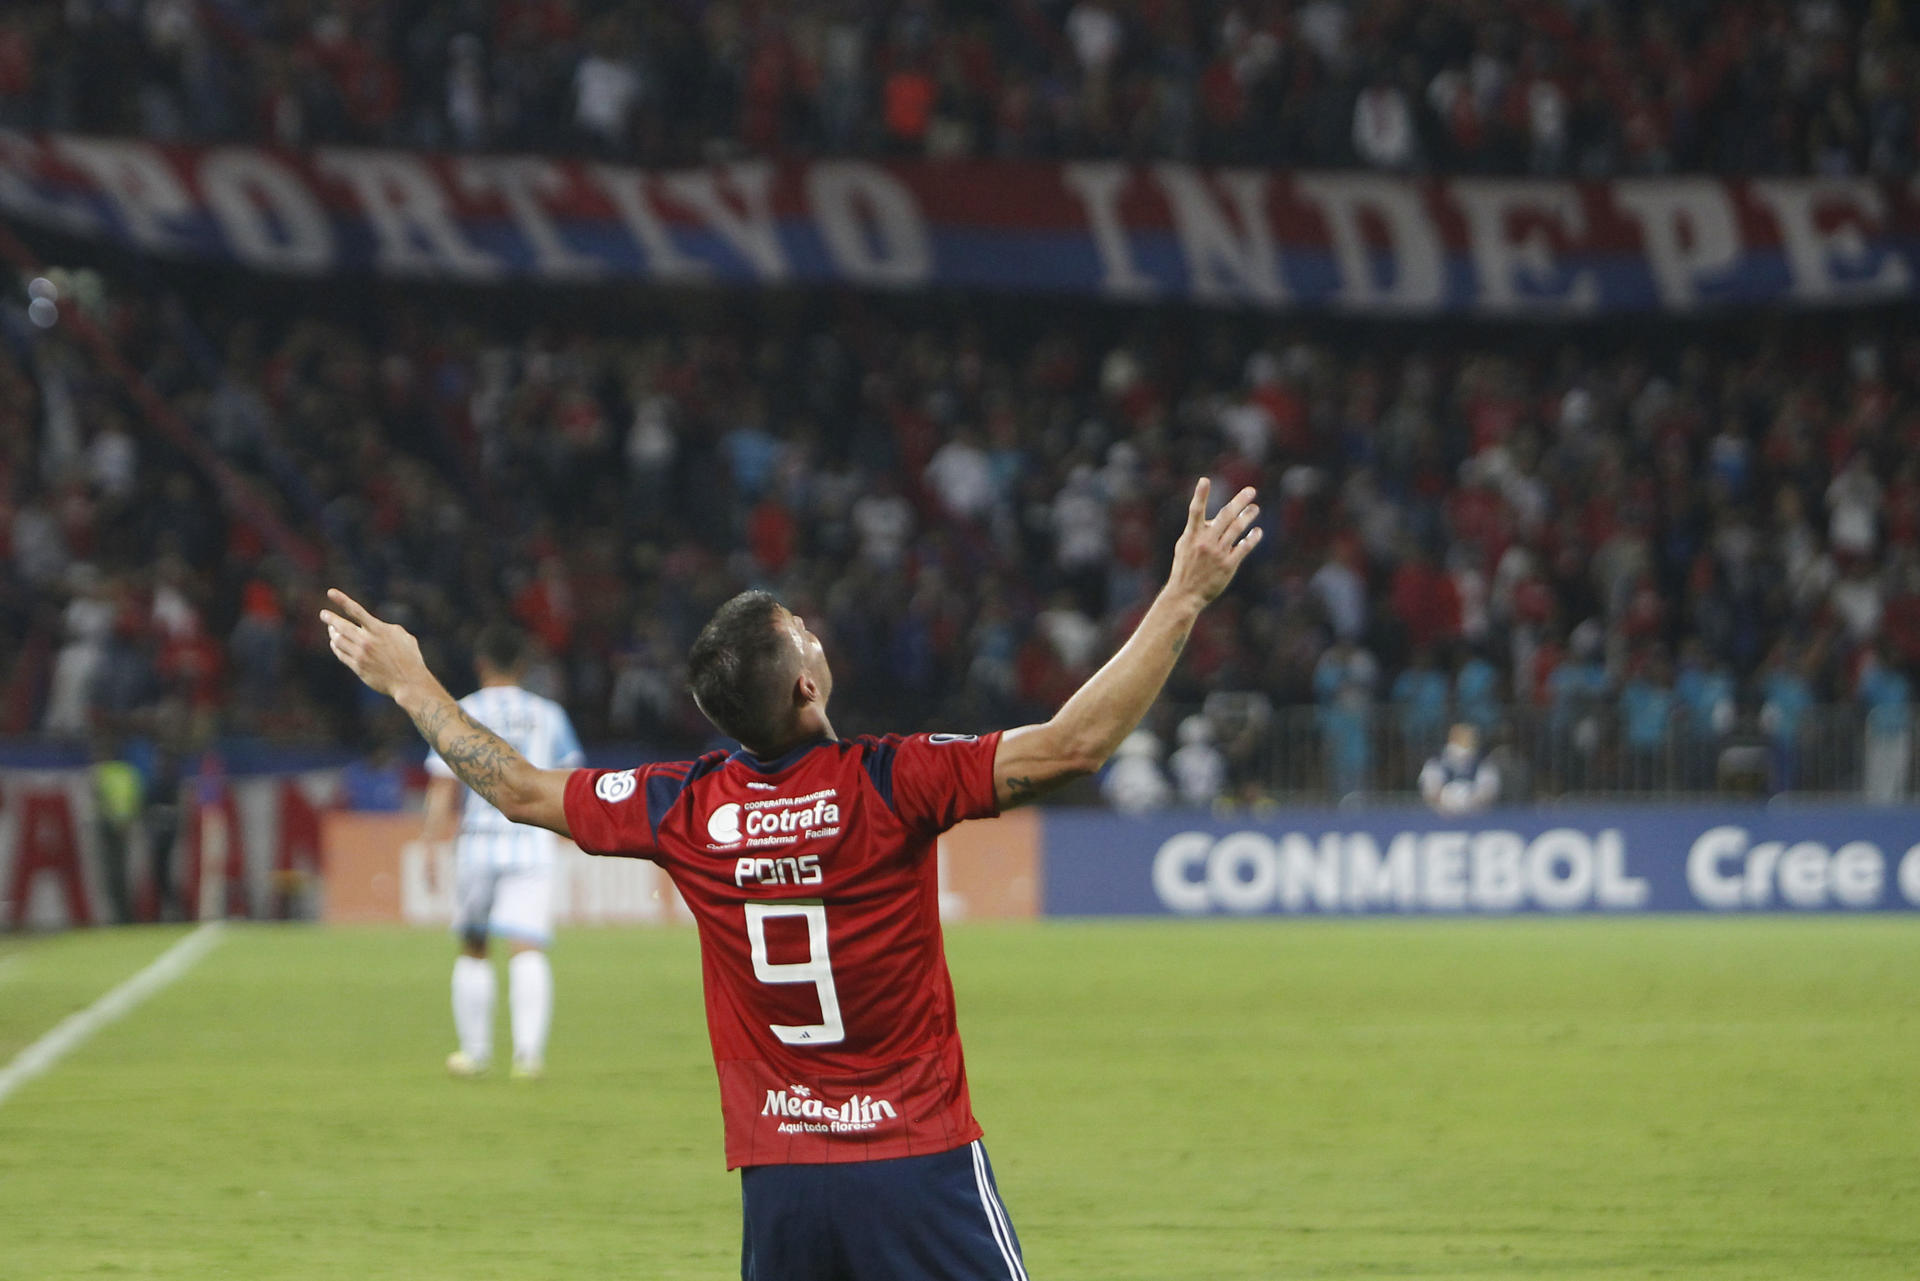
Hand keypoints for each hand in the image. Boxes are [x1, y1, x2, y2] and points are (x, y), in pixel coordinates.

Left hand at [318, 589, 429, 699]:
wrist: (408, 682)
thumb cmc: (409, 657)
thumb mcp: (403, 636)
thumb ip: (385, 628)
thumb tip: (371, 626)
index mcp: (379, 630)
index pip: (356, 611)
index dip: (342, 600)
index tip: (330, 592)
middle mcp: (367, 641)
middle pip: (341, 626)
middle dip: (330, 618)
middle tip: (323, 614)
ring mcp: (361, 655)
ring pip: (337, 640)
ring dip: (332, 633)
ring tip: (332, 629)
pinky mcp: (357, 667)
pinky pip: (340, 654)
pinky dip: (336, 647)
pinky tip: (335, 643)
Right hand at [1166, 478, 1261, 608]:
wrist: (1186, 594)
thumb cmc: (1184, 568)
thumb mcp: (1184, 546)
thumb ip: (1197, 531)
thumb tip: (1214, 519)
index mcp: (1192, 536)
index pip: (1195, 512)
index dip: (1200, 495)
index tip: (1204, 480)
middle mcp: (1205, 542)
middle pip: (1225, 516)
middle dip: (1239, 501)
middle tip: (1251, 491)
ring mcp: (1217, 553)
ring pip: (1237, 529)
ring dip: (1248, 517)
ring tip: (1255, 509)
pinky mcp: (1228, 565)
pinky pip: (1243, 547)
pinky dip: (1252, 538)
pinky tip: (1257, 532)